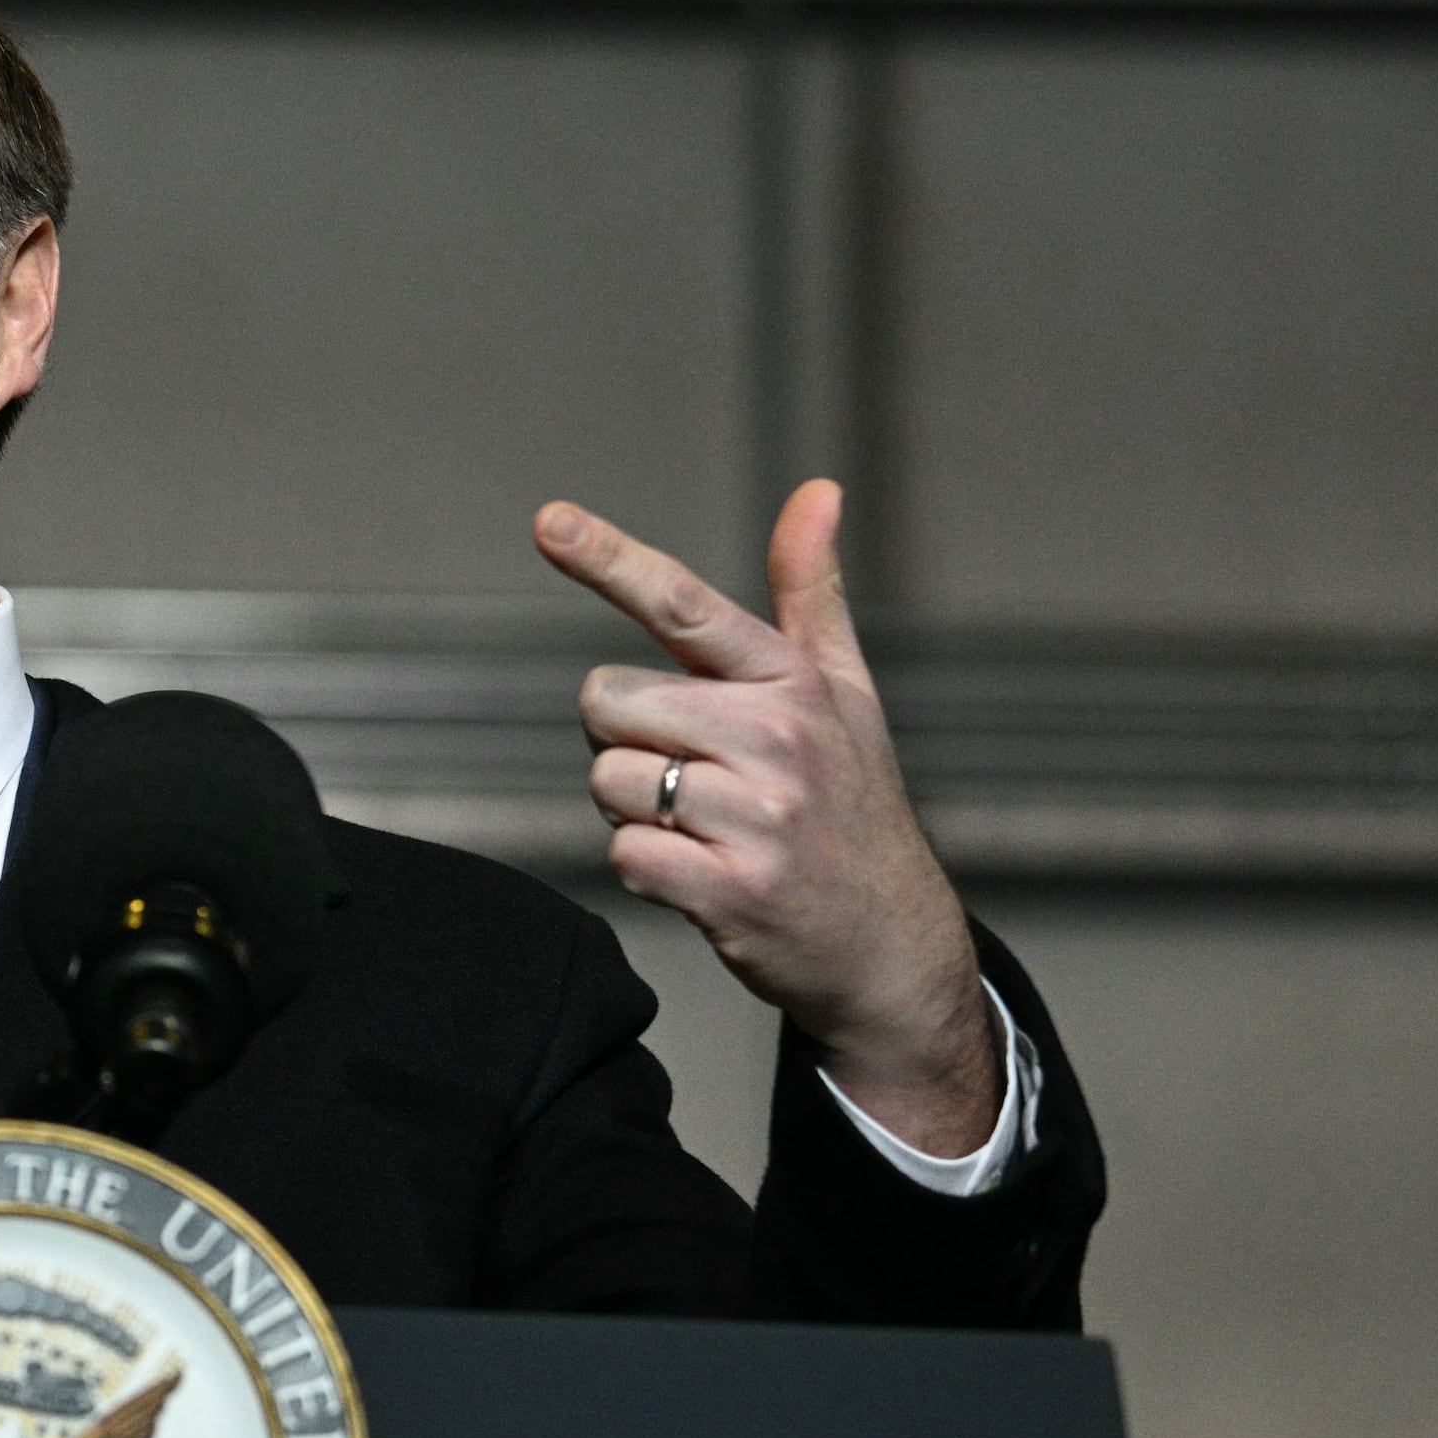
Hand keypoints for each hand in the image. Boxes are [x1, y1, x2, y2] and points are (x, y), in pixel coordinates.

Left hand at [533, 481, 998, 1157]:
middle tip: (695, 776)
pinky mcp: (730, 890)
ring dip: (631, 809)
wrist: (891, 947)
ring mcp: (757, 818)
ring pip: (606, 780)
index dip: (609, 559)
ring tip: (704, 829)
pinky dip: (644, 867)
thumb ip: (812, 593)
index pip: (685, 605)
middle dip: (626, 740)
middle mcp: (778, 740)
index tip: (547, 519)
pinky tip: (700, 875)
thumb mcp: (846, 694)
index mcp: (793, 684)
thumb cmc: (853, 807)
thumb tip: (817, 491)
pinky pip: (623, 853)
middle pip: (606, 702)